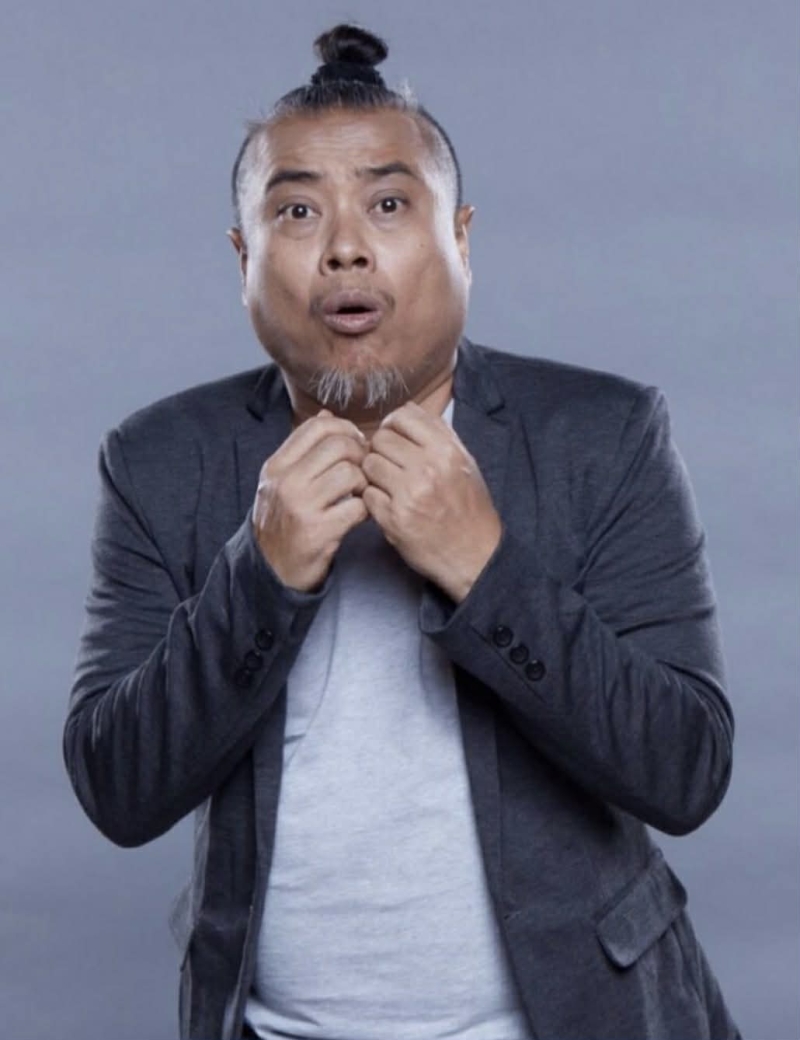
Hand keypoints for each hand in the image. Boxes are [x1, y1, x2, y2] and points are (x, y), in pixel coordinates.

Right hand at [252, 409, 368, 591]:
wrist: (272, 569)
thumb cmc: (283, 520)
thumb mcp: (282, 481)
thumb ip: (304, 449)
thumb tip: (327, 415)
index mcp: (277, 465)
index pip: (319, 426)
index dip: (346, 429)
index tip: (356, 444)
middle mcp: (285, 482)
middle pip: (339, 445)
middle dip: (360, 455)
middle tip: (364, 470)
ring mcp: (300, 506)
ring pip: (350, 473)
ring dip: (364, 483)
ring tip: (360, 494)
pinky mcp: (318, 532)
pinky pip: (358, 507)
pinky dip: (366, 510)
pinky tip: (359, 516)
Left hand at [361, 401, 501, 602]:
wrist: (475, 554)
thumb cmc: (470, 507)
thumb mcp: (465, 463)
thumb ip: (438, 435)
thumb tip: (406, 412)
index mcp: (446, 450)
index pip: (403, 416)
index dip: (394, 425)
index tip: (394, 438)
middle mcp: (427, 468)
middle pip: (381, 438)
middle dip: (381, 450)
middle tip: (389, 465)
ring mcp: (409, 494)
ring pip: (369, 464)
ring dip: (374, 474)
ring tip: (387, 485)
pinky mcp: (394, 519)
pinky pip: (367, 494)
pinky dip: (373, 499)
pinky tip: (388, 505)